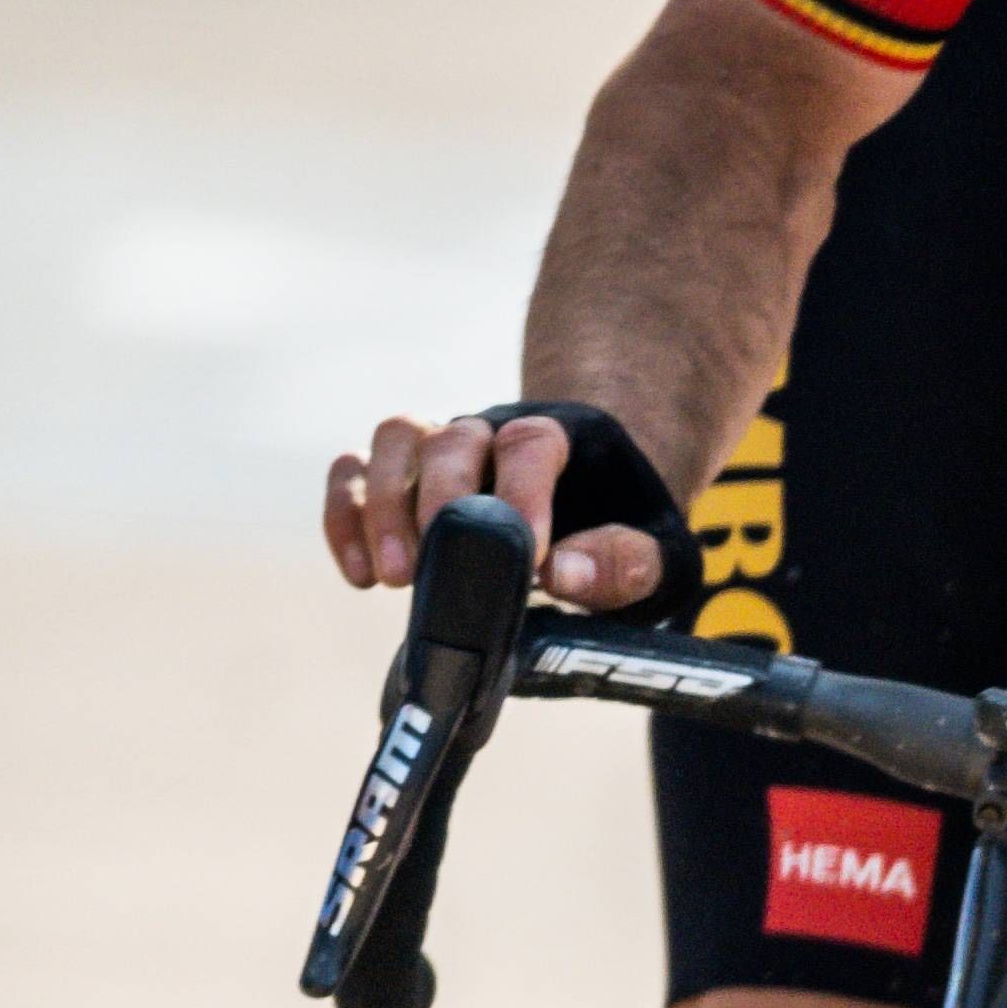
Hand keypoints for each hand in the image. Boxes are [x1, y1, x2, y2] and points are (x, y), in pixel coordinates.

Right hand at [323, 405, 671, 611]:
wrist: (603, 499)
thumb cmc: (630, 529)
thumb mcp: (660, 553)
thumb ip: (627, 562)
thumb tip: (563, 576)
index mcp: (565, 437)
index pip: (532, 443)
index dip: (522, 494)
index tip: (527, 557)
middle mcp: (494, 430)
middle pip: (451, 438)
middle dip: (436, 504)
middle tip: (429, 571)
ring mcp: (442, 446)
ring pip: (394, 442)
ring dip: (382, 506)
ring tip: (391, 577)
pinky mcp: (401, 474)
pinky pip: (354, 473)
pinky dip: (345, 516)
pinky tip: (360, 576)